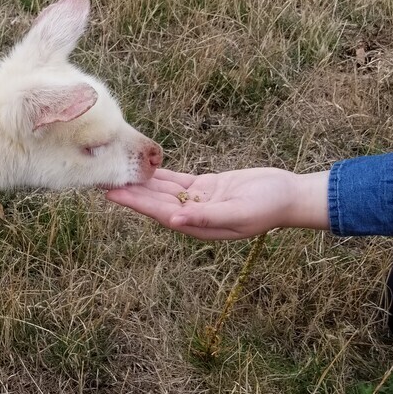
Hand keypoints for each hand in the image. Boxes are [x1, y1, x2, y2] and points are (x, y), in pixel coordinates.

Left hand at [105, 167, 330, 240]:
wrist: (290, 196)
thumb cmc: (268, 207)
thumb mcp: (238, 213)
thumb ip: (206, 218)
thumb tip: (174, 221)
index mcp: (197, 226)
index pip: (158, 212)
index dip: (135, 202)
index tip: (112, 193)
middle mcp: (193, 215)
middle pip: (155, 201)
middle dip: (130, 191)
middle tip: (102, 180)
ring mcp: (199, 201)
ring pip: (163, 190)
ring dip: (141, 182)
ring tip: (117, 172)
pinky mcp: (206, 187)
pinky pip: (178, 180)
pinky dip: (161, 175)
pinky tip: (144, 168)